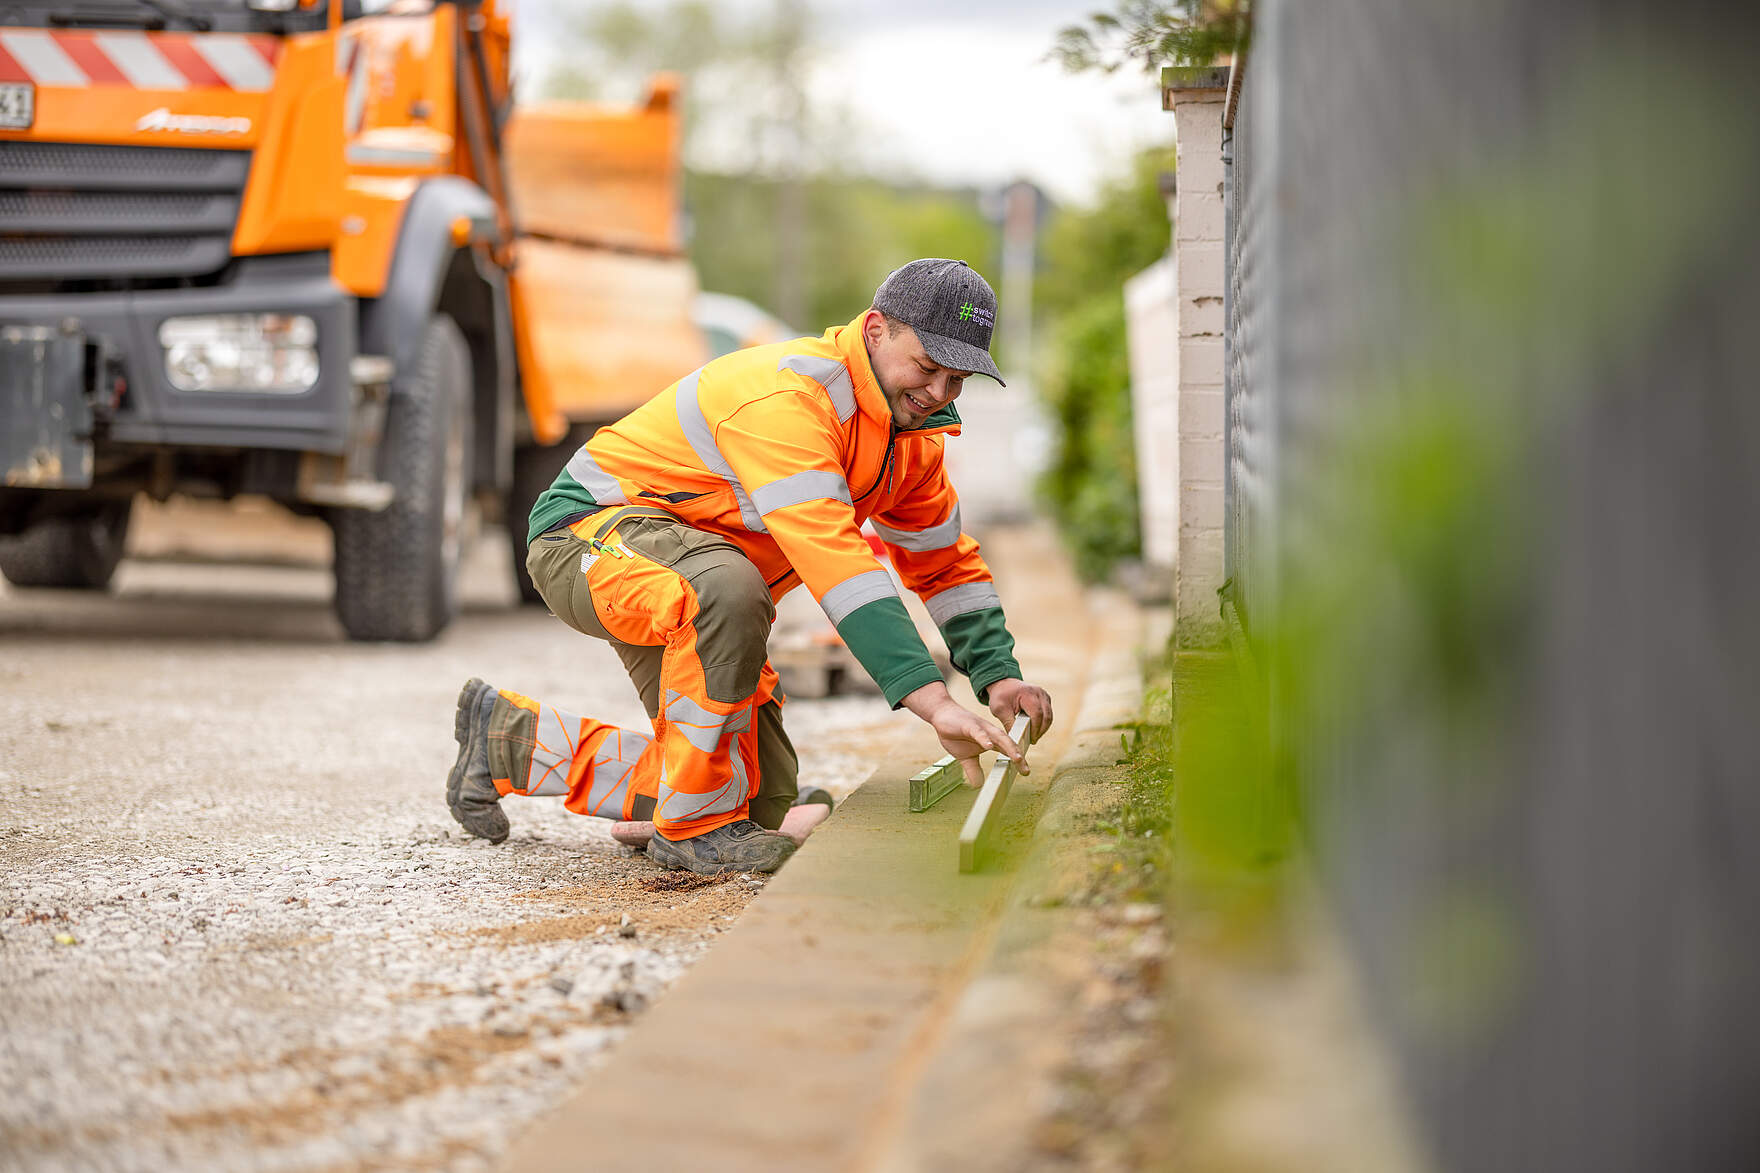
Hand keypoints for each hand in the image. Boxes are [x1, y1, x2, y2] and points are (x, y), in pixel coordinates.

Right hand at [901, 682, 1026, 787]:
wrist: (942, 714)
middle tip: (1025, 769)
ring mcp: (981, 728)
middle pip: (1008, 744)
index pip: (1007, 751)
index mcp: (991, 740)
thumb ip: (973, 769)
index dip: (1017, 761)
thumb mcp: (965, 757)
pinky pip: (978, 732)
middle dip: (1018, 756)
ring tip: (1017, 758)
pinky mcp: (969, 725)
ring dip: (1009, 747)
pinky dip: (984, 738)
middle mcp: (990, 733)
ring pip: (998, 737)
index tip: (1025, 772)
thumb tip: (978, 785)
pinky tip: (989, 746)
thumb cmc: (955, 733)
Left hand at [986, 678, 1053, 742]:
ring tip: (1034, 737)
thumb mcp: (999, 710)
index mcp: (1028, 693)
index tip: (1030, 740)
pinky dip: (1043, 723)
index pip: (1037, 714)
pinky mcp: (1045, 698)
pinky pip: (1048, 713)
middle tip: (1032, 741)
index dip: (1035, 729)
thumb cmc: (1000, 696)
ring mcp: (1044, 695)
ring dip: (1043, 728)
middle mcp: (1039, 693)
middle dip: (1040, 731)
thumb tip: (1016, 739)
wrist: (1003, 684)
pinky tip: (1035, 730)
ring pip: (1049, 716)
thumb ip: (1009, 723)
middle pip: (1046, 716)